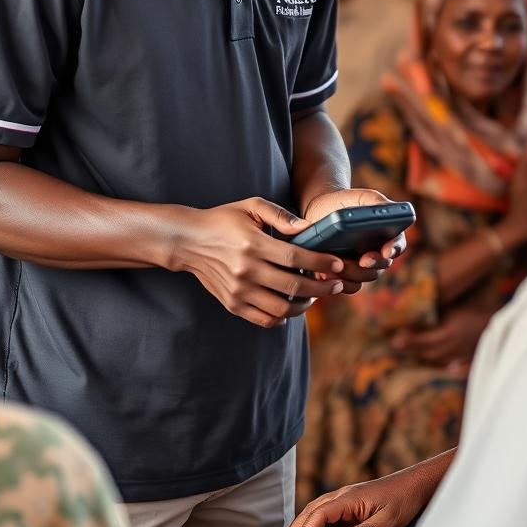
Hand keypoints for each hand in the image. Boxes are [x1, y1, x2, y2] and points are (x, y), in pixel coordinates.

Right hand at [174, 198, 359, 328]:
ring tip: (314, 295)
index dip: (320, 263)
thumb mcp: (250, 206)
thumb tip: (308, 228)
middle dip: (322, 287)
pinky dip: (283, 317)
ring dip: (305, 305)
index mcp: (253, 244)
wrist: (188, 241)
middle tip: (336, 285)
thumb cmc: (223, 220)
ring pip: (282, 309)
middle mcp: (246, 270)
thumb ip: (281, 215)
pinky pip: (264, 319)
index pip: (295, 258)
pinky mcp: (232, 304)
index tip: (337, 265)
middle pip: (293, 287)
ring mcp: (238, 291)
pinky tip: (291, 305)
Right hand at [280, 456, 446, 526]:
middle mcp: (342, 496)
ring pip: (314, 512)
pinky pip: (325, 515)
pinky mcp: (349, 504)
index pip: (320, 514)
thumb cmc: (402, 500)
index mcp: (349, 498)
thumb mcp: (386, 521)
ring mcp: (344, 499)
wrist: (415, 483)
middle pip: (310, 512)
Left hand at [303, 188, 407, 292]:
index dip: (395, 248)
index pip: (398, 245)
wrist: (319, 209)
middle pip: (382, 265)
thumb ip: (378, 202)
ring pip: (364, 277)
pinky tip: (326, 273)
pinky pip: (347, 285)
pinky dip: (339, 282)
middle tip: (363, 260)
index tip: (387, 250)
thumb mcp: (361, 197)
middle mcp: (377, 254)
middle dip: (373, 264)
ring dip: (354, 273)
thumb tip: (393, 210)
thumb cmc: (345, 201)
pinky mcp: (344, 275)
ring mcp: (361, 266)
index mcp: (387, 235)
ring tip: (340, 264)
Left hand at [391, 305, 489, 368]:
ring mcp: (462, 356)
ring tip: (415, 354)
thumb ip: (435, 320)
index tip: (395, 339)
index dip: (408, 340)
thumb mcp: (452, 311)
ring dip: (425, 357)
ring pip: (439, 361)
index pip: (422, 340)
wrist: (499, 323)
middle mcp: (452, 348)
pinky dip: (448, 367)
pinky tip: (445, 367)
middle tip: (398, 345)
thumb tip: (414, 323)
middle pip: (428, 352)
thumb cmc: (474, 311)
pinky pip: (456, 367)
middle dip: (412, 349)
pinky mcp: (472, 360)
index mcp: (446, 335)